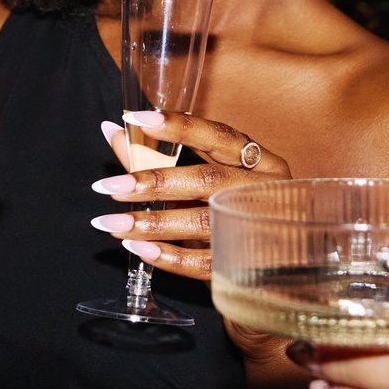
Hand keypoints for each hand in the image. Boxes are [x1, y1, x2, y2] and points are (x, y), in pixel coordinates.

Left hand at [86, 110, 290, 280]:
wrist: (277, 270)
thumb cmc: (230, 211)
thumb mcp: (205, 180)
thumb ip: (158, 155)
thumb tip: (114, 130)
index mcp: (261, 163)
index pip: (219, 136)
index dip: (179, 126)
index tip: (136, 118)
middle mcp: (263, 192)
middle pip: (207, 181)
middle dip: (154, 182)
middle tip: (111, 187)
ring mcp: (256, 230)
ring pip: (200, 221)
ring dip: (151, 222)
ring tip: (112, 223)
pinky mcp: (245, 265)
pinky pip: (203, 261)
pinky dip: (167, 256)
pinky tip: (138, 248)